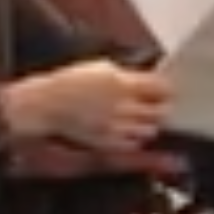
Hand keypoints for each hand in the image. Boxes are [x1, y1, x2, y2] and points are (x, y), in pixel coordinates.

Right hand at [0, 60, 173, 152]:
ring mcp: (115, 126)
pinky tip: (124, 130)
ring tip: (137, 119)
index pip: (161, 88)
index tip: (165, 92)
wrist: (48, 104)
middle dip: (160, 109)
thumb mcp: (101, 68)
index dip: (166, 91)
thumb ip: (128, 76)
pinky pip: (133, 144)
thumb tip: (150, 80)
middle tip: (156, 107)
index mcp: (122, 83)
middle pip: (160, 112)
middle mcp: (122, 106)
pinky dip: (133, 139)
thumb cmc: (72, 82)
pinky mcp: (107, 143)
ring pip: (149, 130)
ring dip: (148, 125)